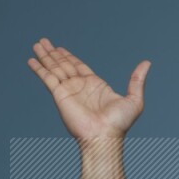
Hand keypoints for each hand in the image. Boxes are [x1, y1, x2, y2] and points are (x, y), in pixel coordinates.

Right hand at [27, 36, 150, 143]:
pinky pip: (47, 78)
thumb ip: (137, 80)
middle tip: (43, 41)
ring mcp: (69, 91)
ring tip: (37, 44)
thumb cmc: (119, 124)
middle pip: (64, 64)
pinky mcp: (59, 95)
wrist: (104, 137)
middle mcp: (80, 87)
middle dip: (53, 53)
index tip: (59, 48)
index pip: (79, 66)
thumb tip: (147, 63)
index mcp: (95, 86)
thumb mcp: (134, 99)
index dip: (69, 56)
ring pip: (54, 68)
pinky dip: (39, 69)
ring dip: (45, 57)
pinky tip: (32, 61)